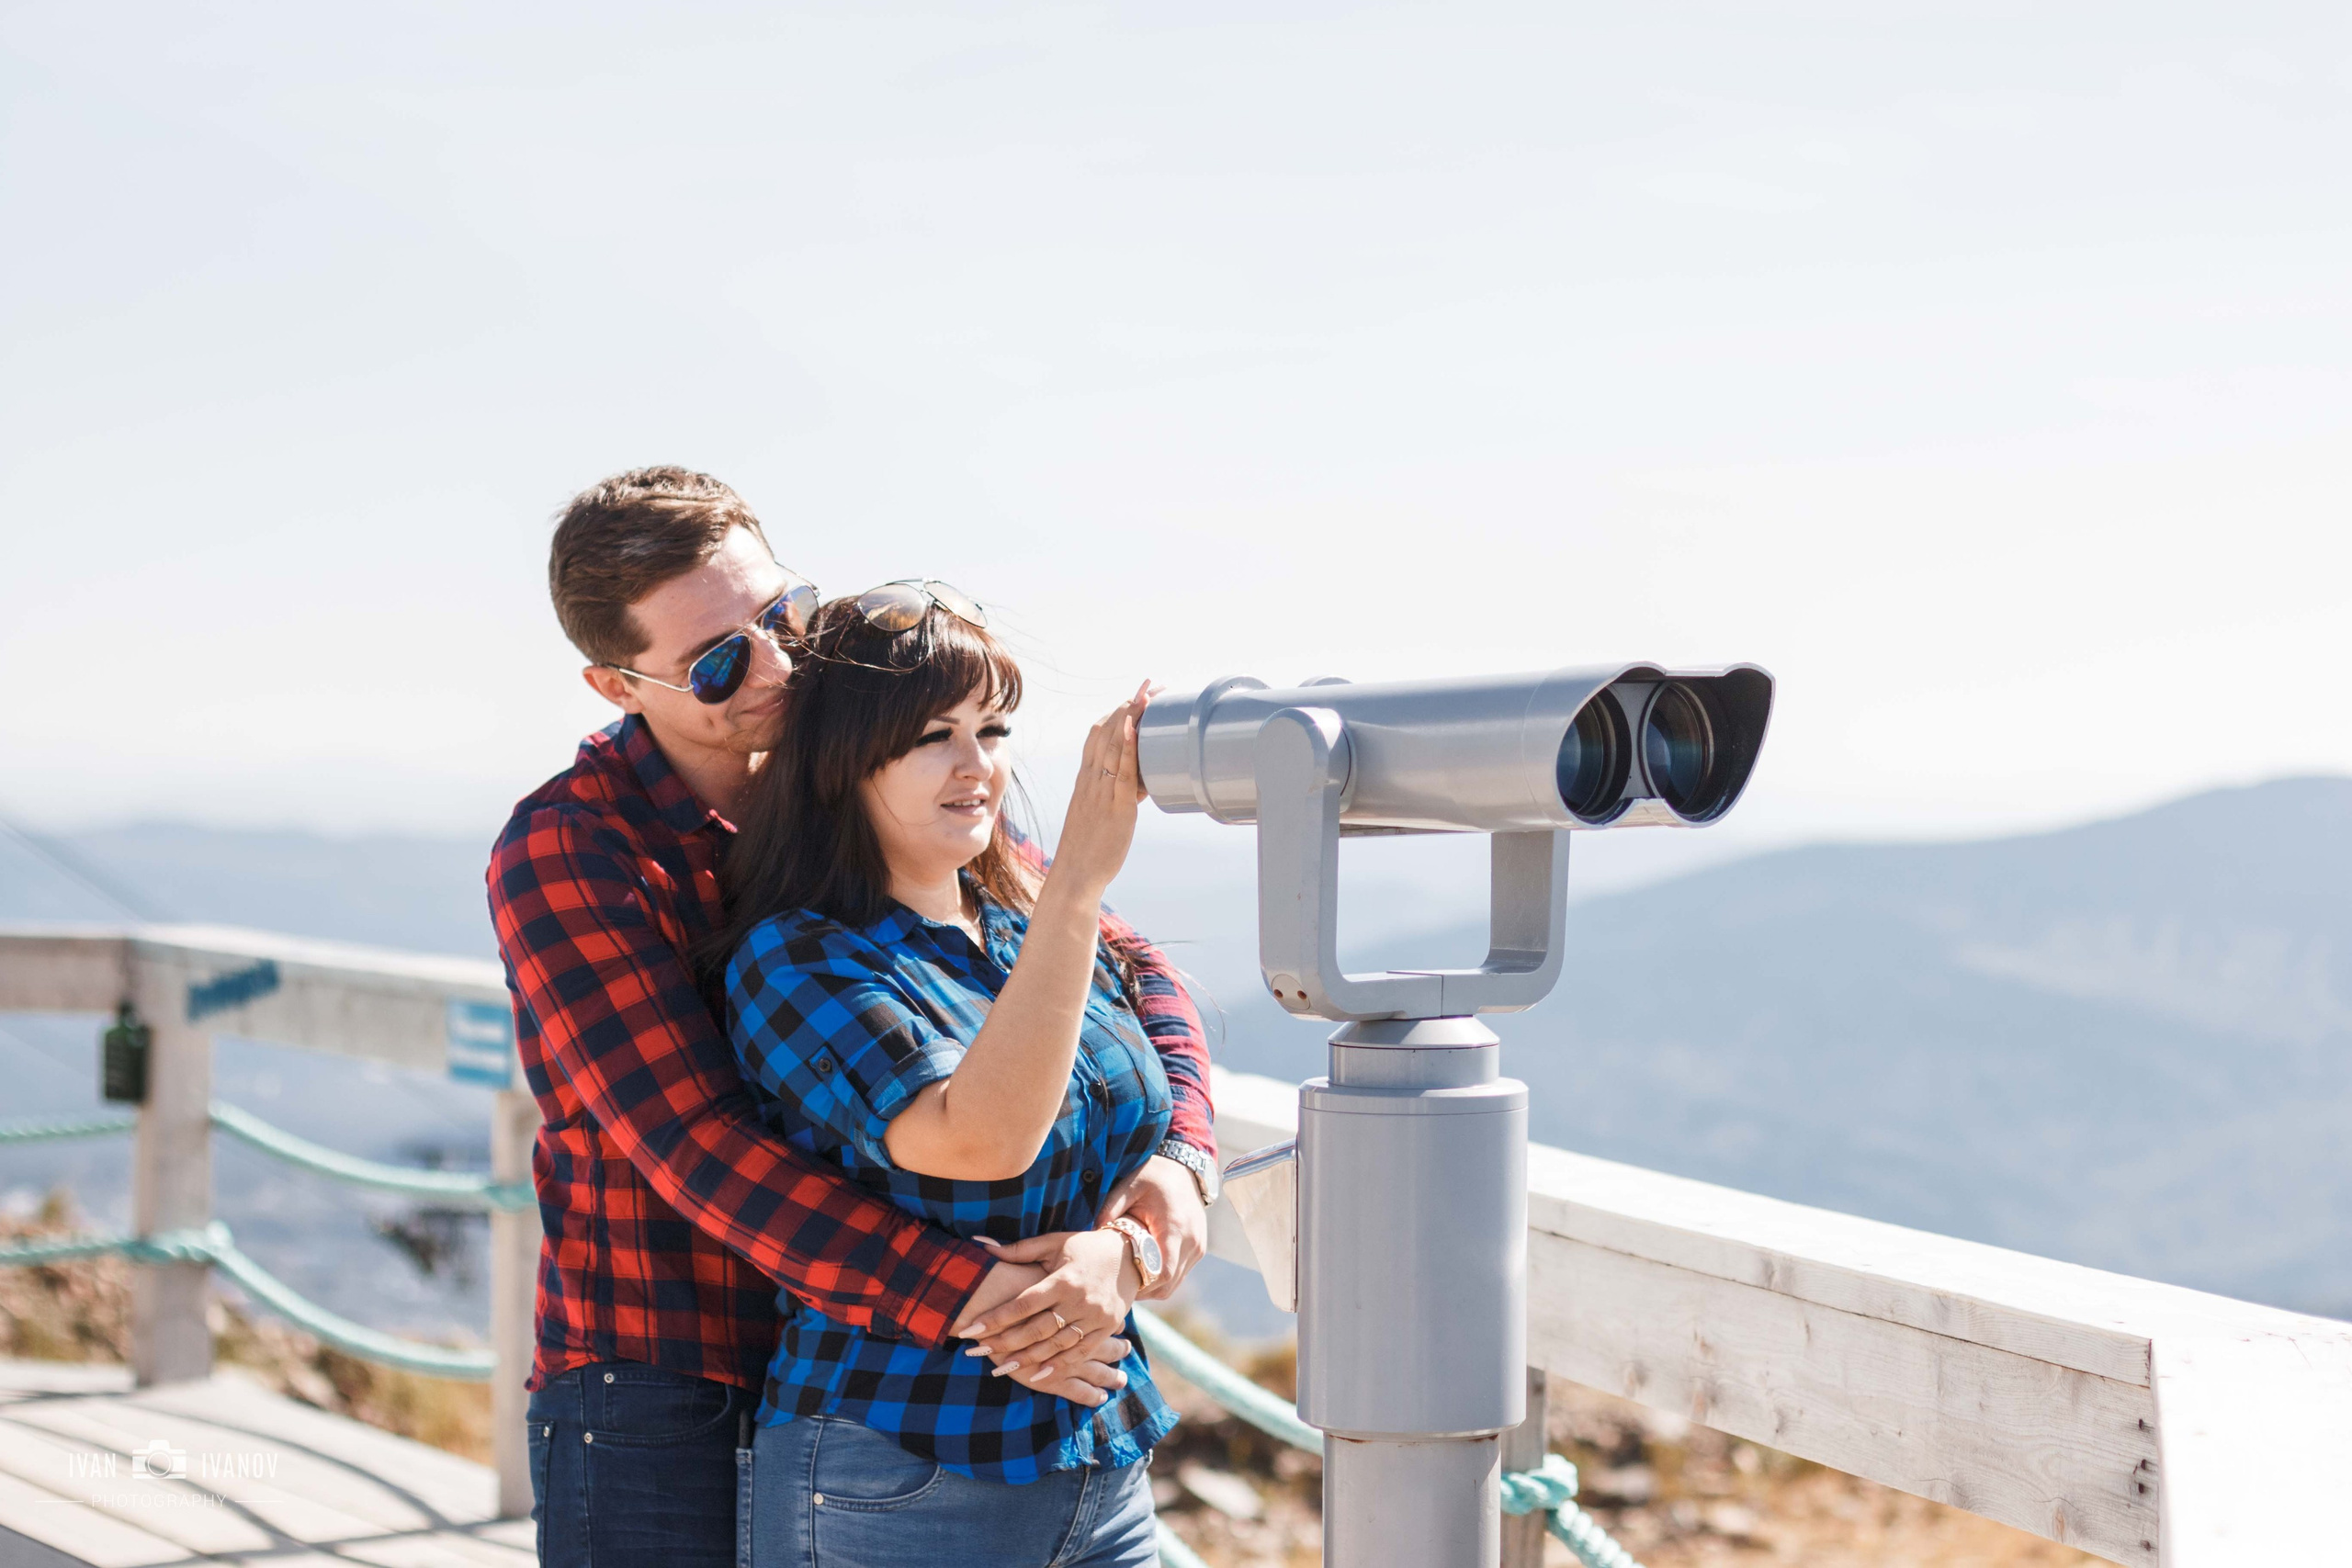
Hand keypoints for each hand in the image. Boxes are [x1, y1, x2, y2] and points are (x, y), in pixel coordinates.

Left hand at [957, 1258, 1132, 1405]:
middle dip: (1005, 1342)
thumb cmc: (1086, 1246)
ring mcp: (1094, 1317)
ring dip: (1028, 1359)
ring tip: (1000, 1368)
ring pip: (1056, 1344)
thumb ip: (1019, 1250)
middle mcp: (1079, 1300)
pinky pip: (1081, 1352)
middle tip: (977, 1352)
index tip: (970, 1329)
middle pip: (1037, 1328)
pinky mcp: (1106, 1328)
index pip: (1023, 1302)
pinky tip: (1038, 1375)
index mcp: (1063, 1278)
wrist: (1131, 1255)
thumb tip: (982, 1245)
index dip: (996, 1317)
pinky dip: (1059, 1365)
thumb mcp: (1054, 1243)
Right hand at [1046, 682, 1151, 897]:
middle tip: (1148, 686)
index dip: (1114, 714)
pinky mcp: (1116, 807)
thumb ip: (1115, 795)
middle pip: (1105, 731)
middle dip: (1128, 705)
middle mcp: (1090, 780)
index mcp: (1085, 780)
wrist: (1075, 875)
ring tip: (1147, 693)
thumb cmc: (1089, 849)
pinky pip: (1121, 771)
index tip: (1132, 697)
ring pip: (1112, 744)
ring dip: (1131, 715)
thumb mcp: (1098, 813)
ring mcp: (1101, 792)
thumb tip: (1138, 785)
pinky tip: (1134, 726)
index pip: (1095, 736)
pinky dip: (1126, 745)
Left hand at [1103, 1155, 1207, 1300]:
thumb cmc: (1154, 1177)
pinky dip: (1162, 1279)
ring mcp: (1197, 1247)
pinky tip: (1142, 1271)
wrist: (1184, 1169)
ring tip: (1128, 1280)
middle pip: (1168, 1284)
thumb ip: (1111, 1207)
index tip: (1119, 1282)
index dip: (1141, 1284)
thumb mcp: (1130, 1185)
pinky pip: (1179, 1275)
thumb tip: (1092, 1232)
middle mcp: (1191, 1241)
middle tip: (1117, 1287)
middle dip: (1143, 1290)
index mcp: (1174, 1227)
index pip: (1163, 1272)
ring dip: (1152, 1287)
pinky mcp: (1198, 1250)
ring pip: (1174, 1284)